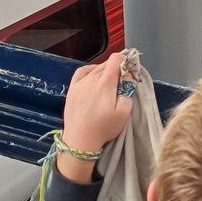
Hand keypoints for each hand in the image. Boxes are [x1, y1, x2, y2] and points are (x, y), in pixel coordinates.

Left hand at [58, 54, 132, 181]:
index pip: (116, 59)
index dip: (125, 61)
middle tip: (122, 82)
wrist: (80, 141)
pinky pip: (82, 71)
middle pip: (107, 64)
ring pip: (96, 68)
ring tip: (109, 84)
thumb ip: (128, 90)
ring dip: (105, 71)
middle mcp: (91, 79)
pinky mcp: (72, 89)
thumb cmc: (104, 128)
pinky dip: (91, 70)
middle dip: (117, 68)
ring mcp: (80, 83)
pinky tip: (95, 76)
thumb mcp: (123, 112)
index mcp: (105, 83)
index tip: (129, 71)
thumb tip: (128, 74)